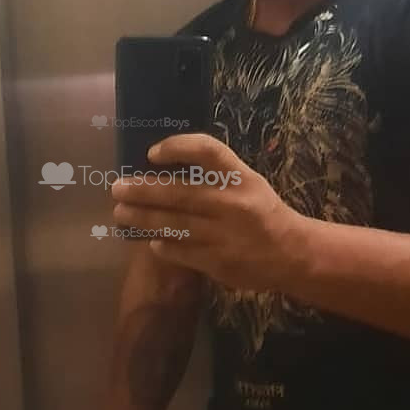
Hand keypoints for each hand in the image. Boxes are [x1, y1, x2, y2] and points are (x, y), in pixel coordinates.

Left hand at [110, 133, 301, 291]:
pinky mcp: (218, 262)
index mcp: (240, 177)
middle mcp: (231, 203)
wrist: (291, 253)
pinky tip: (150, 240)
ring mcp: (224, 235)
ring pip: (174, 225)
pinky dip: (163, 245)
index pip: (206, 151)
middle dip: (143, 190)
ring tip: (121, 213)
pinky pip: (181, 251)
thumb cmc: (260, 211)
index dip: (177, 148)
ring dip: (143, 218)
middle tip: (117, 188)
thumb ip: (213, 174)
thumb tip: (161, 167)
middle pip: (179, 193)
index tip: (152, 154)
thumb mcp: (246, 182)